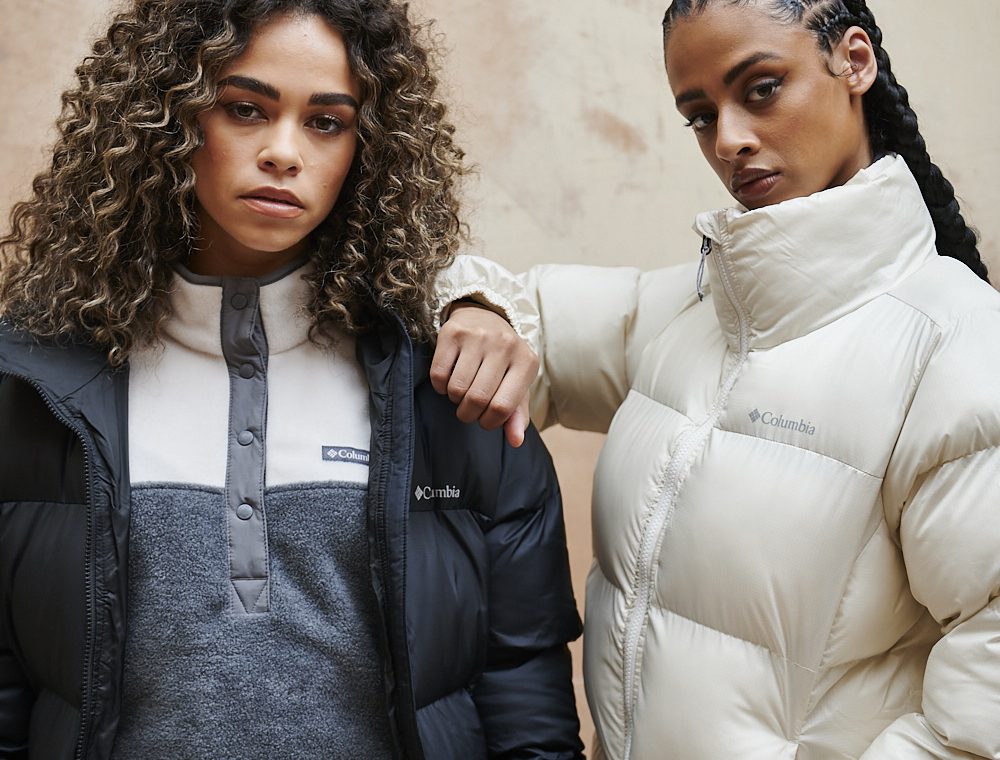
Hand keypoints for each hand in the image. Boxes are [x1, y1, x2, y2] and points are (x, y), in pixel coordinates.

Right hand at [431, 301, 538, 446]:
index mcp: (526, 362)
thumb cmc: (502, 361)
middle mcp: (505, 345)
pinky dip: (440, 386)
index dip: (489, 422)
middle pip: (478, 399)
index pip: (503, 407)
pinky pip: (439, 374)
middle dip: (468, 414)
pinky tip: (449, 379)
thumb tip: (515, 441)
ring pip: (457, 388)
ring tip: (461, 392)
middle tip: (468, 410)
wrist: (484, 317)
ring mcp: (478, 336)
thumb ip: (517, 415)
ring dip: (455, 399)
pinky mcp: (453, 332)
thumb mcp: (516, 385)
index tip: (485, 420)